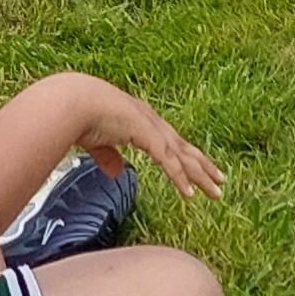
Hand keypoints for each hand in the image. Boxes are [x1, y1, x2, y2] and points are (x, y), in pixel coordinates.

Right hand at [56, 76, 226, 204]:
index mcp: (141, 121)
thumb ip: (109, 156)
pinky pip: (168, 161)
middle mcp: (152, 122)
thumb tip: (116, 173)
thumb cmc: (80, 117)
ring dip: (201, 174)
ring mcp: (151, 127)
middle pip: (184, 148)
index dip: (186, 157)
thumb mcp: (98, 142)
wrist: (74, 102)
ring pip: (183, 156)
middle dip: (203, 166)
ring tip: (217, 191)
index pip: (171, 143)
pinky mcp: (147, 135)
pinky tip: (190, 193)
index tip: (200, 170)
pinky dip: (180, 177)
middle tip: (221, 182)